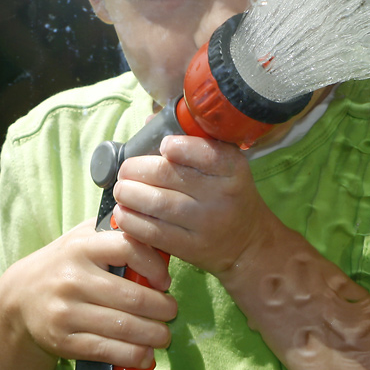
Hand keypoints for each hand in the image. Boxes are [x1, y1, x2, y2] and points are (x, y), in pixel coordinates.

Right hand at [0, 221, 175, 369]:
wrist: (20, 296)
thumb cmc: (66, 262)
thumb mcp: (85, 237)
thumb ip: (118, 232)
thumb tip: (161, 237)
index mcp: (82, 246)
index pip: (129, 248)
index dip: (155, 266)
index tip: (165, 280)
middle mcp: (73, 278)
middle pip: (131, 296)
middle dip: (161, 308)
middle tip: (172, 312)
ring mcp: (66, 311)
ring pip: (122, 327)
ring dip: (152, 335)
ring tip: (164, 335)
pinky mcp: (62, 340)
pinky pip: (105, 350)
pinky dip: (131, 355)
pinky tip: (145, 355)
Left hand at [111, 135, 276, 277]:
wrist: (248, 241)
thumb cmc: (229, 195)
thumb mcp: (225, 166)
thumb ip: (192, 143)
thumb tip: (149, 122)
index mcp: (232, 169)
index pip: (204, 153)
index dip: (178, 147)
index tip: (163, 146)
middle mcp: (221, 195)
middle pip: (168, 175)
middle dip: (137, 169)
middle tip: (126, 170)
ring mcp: (206, 223)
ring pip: (156, 204)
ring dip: (129, 194)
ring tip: (122, 190)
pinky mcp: (191, 247)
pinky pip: (153, 233)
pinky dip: (131, 221)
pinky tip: (124, 213)